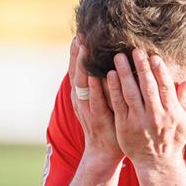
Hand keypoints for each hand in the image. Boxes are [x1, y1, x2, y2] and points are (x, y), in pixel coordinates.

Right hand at [68, 39, 122, 169]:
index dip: (77, 52)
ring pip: (82, 83)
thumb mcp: (103, 99)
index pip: (77, 68)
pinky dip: (94, 87)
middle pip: (76, 71)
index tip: (79, 33)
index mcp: (82, 94)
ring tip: (85, 47)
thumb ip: (104, 81)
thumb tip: (109, 60)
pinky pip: (95, 100)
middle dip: (77, 53)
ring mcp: (88, 108)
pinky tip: (96, 75)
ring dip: (83, 65)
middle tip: (80, 34)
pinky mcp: (97, 117)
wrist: (104, 152)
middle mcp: (81, 99)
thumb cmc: (108, 123)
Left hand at [105, 50, 185, 171]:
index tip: (153, 56)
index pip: (165, 87)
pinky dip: (113, 88)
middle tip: (134, 50)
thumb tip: (184, 81)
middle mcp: (155, 117)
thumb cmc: (173, 139)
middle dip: (141, 67)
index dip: (159, 70)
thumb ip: (185, 101)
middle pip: (147, 87)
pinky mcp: (124, 126)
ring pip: (130, 93)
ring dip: (124, 73)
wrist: (157, 164)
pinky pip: (117, 104)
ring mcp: (138, 122)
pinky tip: (110, 75)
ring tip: (118, 57)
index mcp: (172, 113)